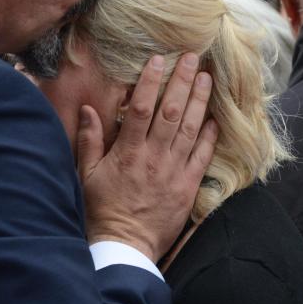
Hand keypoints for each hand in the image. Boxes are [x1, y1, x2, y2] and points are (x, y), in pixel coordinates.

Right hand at [77, 53, 217, 261]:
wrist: (125, 244)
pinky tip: (215, 118)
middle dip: (183, 82)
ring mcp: (173, 171)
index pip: (141, 108)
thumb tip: (88, 110)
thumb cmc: (102, 210)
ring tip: (207, 78)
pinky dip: (210, 136)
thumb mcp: (86, 174)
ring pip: (191, 129)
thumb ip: (89, 140)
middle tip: (193, 58)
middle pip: (172, 112)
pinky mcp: (187, 186)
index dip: (151, 81)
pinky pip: (202, 156)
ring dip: (200, 101)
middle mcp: (154, 157)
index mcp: (128, 152)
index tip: (158, 60)